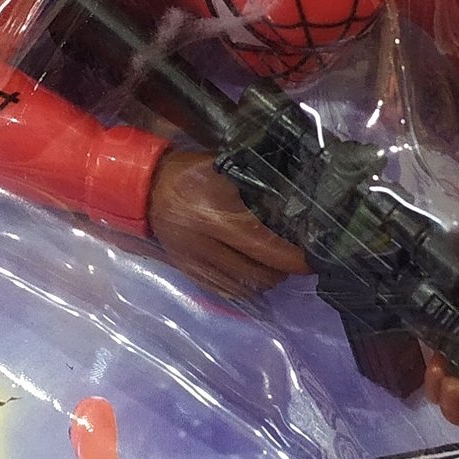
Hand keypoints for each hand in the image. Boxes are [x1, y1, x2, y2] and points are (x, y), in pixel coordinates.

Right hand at [148, 150, 310, 299]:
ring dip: (267, 279)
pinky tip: (255, 272)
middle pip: (258, 273)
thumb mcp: (223, 167)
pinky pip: (227, 292)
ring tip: (278, 264)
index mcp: (214, 216)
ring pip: (245, 287)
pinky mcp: (190, 274)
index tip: (311, 255)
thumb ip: (256, 181)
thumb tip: (295, 193)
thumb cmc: (189, 173)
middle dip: (284, 269)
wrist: (146, 189)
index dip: (292, 256)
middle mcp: (205, 246)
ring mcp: (196, 264)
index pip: (263, 245)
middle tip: (298, 257)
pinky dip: (247, 287)